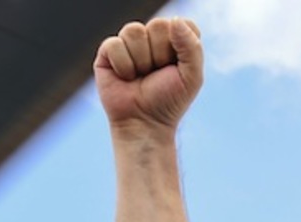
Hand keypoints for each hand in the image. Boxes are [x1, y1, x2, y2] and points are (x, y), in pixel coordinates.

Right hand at [94, 18, 203, 132]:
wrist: (145, 122)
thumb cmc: (170, 101)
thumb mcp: (192, 78)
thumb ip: (192, 48)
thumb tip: (173, 21)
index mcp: (176, 41)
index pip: (183, 24)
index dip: (181, 47)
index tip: (178, 68)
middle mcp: (153, 38)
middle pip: (158, 25)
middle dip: (161, 54)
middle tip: (157, 74)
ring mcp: (130, 43)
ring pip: (134, 31)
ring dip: (141, 61)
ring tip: (141, 76)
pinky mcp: (108, 51)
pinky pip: (115, 44)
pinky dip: (123, 66)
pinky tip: (125, 78)